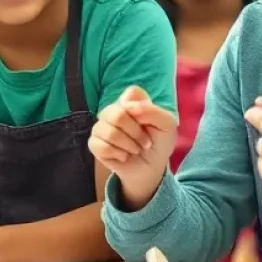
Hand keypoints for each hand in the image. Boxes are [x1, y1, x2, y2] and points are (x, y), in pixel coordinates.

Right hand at [88, 86, 176, 207]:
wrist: (152, 168)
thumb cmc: (159, 143)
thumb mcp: (167, 125)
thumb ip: (151, 111)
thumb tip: (128, 107)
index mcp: (130, 102)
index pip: (132, 93)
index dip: (142, 109)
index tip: (149, 123)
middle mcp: (113, 111)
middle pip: (117, 114)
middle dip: (136, 133)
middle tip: (145, 142)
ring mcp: (101, 126)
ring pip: (108, 131)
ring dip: (128, 145)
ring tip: (135, 150)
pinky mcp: (95, 143)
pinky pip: (100, 145)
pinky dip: (118, 154)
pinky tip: (124, 156)